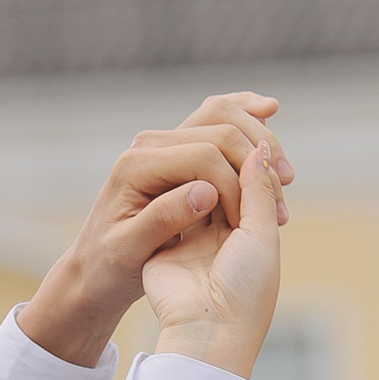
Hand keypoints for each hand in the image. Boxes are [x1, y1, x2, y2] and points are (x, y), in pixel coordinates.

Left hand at [18, 93, 294, 367]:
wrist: (93, 267)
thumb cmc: (109, 267)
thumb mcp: (129, 251)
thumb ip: (164, 221)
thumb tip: (205, 192)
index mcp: (137, 166)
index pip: (204, 156)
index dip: (237, 184)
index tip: (252, 221)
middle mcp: (148, 145)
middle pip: (218, 127)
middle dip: (257, 156)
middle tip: (283, 190)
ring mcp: (162, 143)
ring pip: (220, 116)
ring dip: (259, 136)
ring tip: (285, 172)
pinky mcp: (175, 150)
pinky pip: (214, 120)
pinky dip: (245, 116)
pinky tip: (271, 112)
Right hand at [145, 136, 283, 378]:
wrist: (206, 331)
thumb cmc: (244, 292)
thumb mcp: (261, 235)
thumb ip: (259, 189)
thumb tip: (258, 148)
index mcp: (252, 233)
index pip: (252, 181)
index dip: (254, 161)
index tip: (256, 158)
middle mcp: (223, 231)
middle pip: (223, 179)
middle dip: (227, 164)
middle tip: (231, 157)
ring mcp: (193, 236)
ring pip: (197, 185)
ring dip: (203, 172)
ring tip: (208, 165)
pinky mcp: (166, 240)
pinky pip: (170, 201)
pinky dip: (178, 186)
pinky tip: (181, 174)